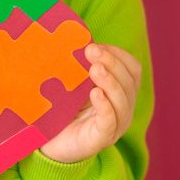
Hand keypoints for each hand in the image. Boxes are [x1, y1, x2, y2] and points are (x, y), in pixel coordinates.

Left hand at [38, 43, 141, 163]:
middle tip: (91, 50)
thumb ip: (80, 65)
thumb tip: (75, 37)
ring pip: (123, 100)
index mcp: (120, 93)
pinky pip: (110, 121)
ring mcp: (114, 125)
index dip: (118, 54)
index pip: (132, 69)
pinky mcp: (100, 139)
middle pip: (128, 82)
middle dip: (112, 62)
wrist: (47, 143)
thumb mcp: (73, 83)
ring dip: (110, 81)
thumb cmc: (61, 109)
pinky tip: (95, 93)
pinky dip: (105, 105)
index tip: (97, 45)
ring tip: (94, 69)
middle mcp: (123, 109)